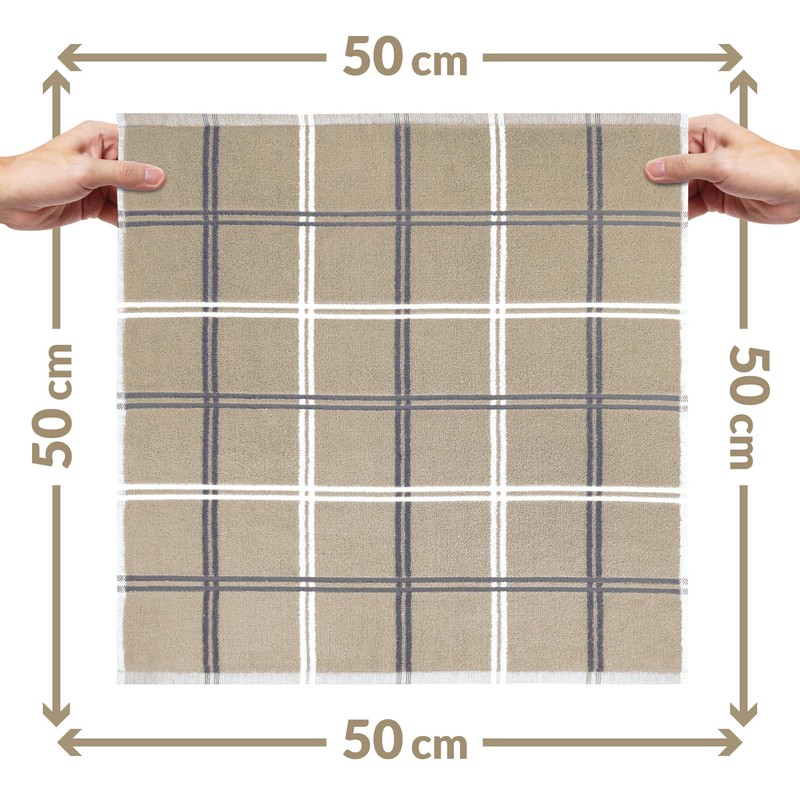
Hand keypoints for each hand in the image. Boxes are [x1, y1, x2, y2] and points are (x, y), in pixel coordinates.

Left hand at [0, 120, 164, 230]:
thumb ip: (123, 174)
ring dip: (142, 207)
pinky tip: (143, 227)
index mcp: (99, 138)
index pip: (137, 144)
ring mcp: (97, 182)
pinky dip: (129, 220)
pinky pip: (118, 212)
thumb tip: (156, 176)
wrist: (9, 200)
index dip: (157, 156)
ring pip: (130, 195)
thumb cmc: (37, 174)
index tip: (179, 169)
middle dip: (152, 187)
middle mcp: (101, 158)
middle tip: (177, 198)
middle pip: (137, 173)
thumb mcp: (86, 171)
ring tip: (164, 216)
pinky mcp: (93, 203)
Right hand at [644, 114, 799, 223]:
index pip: (670, 137)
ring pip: (677, 188)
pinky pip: (688, 204)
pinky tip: (666, 219)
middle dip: (655, 180)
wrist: (795, 194)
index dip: (650, 150)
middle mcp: (705, 151)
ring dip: (666, 200)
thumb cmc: (768, 168)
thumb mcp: (720, 164)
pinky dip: (678, 213)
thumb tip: (652, 168)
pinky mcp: (712, 196)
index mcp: (708, 131)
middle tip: (633, 192)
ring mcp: (708, 175)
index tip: (630, 164)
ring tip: (646, 209)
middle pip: (669, 166)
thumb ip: (683, 167)